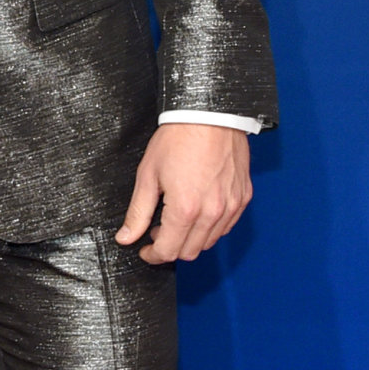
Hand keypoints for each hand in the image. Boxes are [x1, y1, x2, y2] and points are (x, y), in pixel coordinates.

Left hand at [115, 123, 251, 264]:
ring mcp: (230, 206)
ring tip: (177, 219)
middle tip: (158, 231)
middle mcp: (212, 212)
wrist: (209, 114)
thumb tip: (126, 237)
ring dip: (191, 239)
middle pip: (189, 252)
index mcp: (185, 209)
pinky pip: (227, 225)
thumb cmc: (178, 138)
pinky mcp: (243, 197)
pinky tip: (198, 211)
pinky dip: (211, 227)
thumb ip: (138, 212)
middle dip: (170, 248)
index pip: (169, 252)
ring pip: (209, 241)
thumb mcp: (148, 175)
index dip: (153, 255)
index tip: (145, 250)